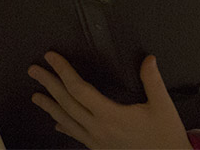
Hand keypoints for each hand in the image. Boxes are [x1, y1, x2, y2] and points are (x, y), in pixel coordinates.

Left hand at [29, 51, 191, 148]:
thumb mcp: (162, 106)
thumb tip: (148, 60)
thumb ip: (153, 81)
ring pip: (66, 121)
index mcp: (111, 116)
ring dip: (49, 106)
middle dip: (48, 84)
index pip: (79, 89)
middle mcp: (99, 129)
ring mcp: (96, 141)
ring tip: (36, 96)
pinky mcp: (99, 148)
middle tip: (35, 70)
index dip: (63, 71)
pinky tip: (57, 124)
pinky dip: (63, 126)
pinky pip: (75, 135)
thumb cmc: (165, 137)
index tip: (52, 58)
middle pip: (66, 103)